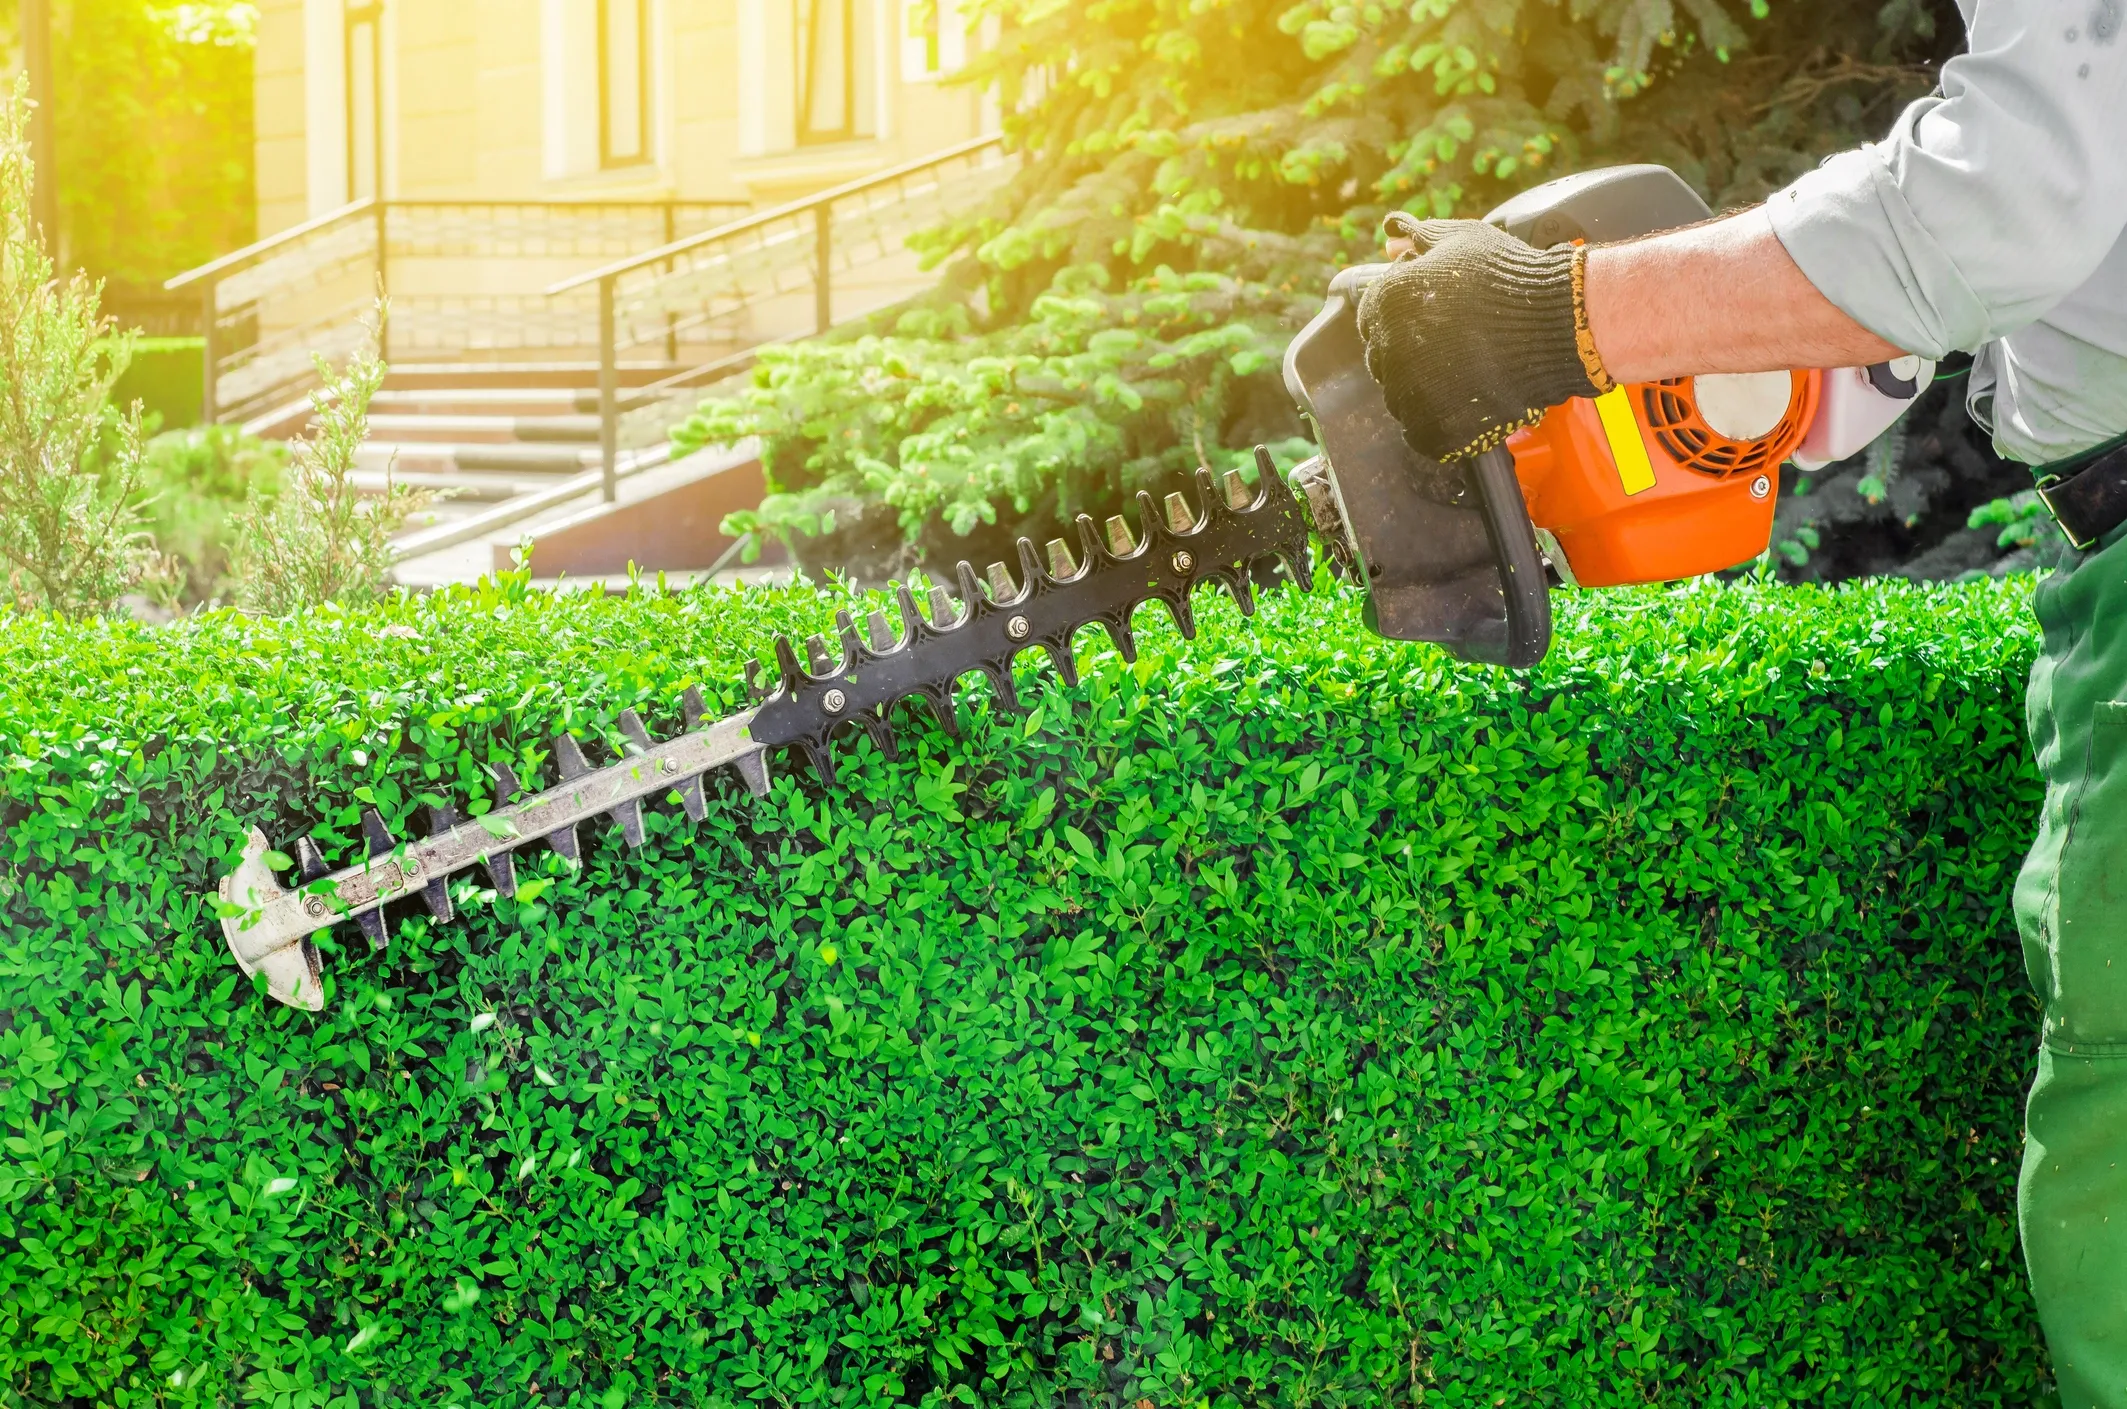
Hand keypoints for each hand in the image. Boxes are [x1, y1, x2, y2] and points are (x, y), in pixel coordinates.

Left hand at [1355, 215, 1613, 461]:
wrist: (1559, 323)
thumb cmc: (1512, 277)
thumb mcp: (1463, 240)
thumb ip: (1420, 237)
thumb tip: (1391, 231)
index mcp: (1387, 303)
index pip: (1372, 320)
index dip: (1403, 320)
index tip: (1434, 322)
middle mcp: (1389, 349)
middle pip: (1385, 361)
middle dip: (1412, 355)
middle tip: (1456, 348)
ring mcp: (1410, 393)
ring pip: (1401, 399)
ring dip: (1426, 391)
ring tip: (1467, 375)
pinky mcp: (1434, 428)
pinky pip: (1421, 434)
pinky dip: (1439, 426)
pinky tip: (1465, 406)